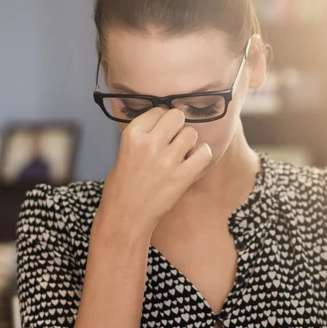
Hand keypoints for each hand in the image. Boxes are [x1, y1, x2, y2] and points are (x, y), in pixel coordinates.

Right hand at [99, 108, 211, 238]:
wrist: (126, 217)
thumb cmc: (122, 186)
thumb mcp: (124, 152)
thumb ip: (143, 136)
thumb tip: (163, 123)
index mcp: (132, 134)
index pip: (158, 110)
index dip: (162, 121)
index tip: (161, 132)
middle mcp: (150, 143)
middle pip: (176, 116)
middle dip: (177, 127)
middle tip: (173, 141)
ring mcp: (167, 159)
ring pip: (191, 133)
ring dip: (189, 143)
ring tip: (181, 155)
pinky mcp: (182, 176)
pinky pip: (204, 152)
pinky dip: (202, 155)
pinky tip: (192, 163)